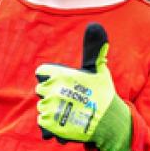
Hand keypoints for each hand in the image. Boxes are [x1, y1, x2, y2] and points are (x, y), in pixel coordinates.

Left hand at [35, 23, 132, 150]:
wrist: (109, 122)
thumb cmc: (103, 93)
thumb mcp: (98, 69)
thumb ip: (93, 48)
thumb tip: (95, 26)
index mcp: (59, 74)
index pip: (41, 73)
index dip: (52, 78)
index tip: (65, 84)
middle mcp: (51, 90)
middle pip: (41, 90)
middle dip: (53, 94)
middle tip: (71, 100)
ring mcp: (49, 107)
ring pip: (42, 106)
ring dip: (53, 109)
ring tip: (70, 112)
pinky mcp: (48, 124)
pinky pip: (42, 121)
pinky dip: (51, 123)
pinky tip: (65, 121)